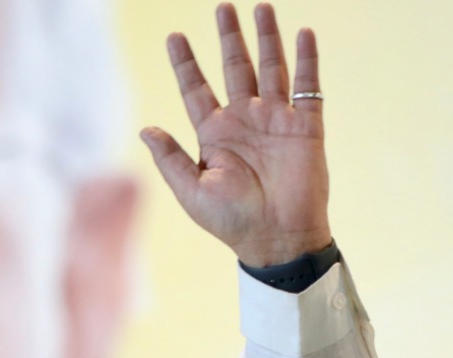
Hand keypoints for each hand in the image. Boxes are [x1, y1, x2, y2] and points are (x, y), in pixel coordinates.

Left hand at [140, 3, 330, 267]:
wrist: (277, 239)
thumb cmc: (230, 222)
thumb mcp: (191, 192)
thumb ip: (169, 159)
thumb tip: (145, 129)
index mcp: (214, 136)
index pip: (196, 90)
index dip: (185, 64)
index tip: (174, 37)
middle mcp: (244, 121)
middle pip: (234, 68)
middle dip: (229, 38)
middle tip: (223, 7)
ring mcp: (275, 121)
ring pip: (270, 68)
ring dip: (266, 38)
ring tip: (260, 7)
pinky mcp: (304, 126)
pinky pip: (306, 86)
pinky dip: (305, 60)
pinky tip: (302, 33)